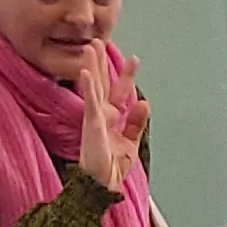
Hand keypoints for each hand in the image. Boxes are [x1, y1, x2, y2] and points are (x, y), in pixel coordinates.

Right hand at [75, 44, 130, 190]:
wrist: (102, 186)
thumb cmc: (111, 168)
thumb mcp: (130, 143)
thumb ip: (136, 123)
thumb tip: (143, 102)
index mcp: (111, 119)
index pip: (119, 92)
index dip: (126, 76)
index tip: (134, 59)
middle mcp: (101, 115)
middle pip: (101, 83)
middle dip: (100, 63)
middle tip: (98, 41)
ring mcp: (94, 118)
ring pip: (92, 87)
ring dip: (91, 67)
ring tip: (89, 48)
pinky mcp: (91, 125)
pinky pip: (89, 103)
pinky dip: (87, 88)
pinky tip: (84, 73)